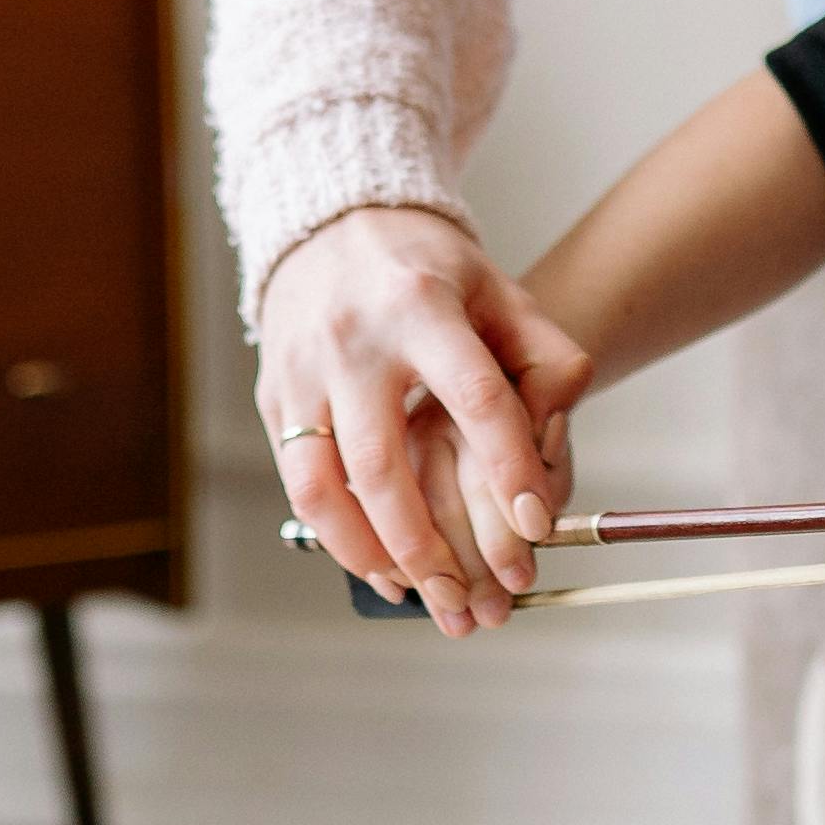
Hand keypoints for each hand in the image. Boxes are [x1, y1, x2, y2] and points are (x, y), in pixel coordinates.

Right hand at [252, 204, 590, 635]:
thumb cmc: (430, 269)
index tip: (538, 528)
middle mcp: (352, 341)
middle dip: (429, 546)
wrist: (331, 223)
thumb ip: (547, 361)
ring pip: (324, 487)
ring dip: (371, 556)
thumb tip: (552, 450)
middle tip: (472, 600)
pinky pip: (299, 484)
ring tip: (419, 595)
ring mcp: (302, 371)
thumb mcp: (502, 291)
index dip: (509, 469)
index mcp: (421, 306)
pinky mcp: (273, 397)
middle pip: (384, 464)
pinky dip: (337, 536)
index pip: (473, 399)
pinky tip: (379, 566)